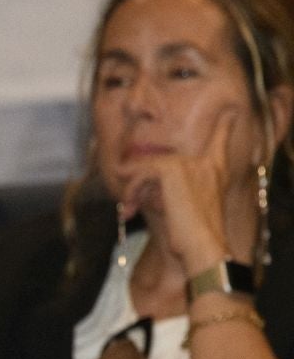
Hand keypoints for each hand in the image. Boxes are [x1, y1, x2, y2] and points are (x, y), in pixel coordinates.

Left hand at [119, 106, 239, 276]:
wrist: (203, 246)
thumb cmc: (192, 236)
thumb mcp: (181, 208)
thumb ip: (166, 191)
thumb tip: (134, 178)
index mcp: (215, 170)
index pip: (221, 141)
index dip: (225, 126)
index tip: (230, 112)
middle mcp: (204, 162)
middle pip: (161, 160)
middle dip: (139, 182)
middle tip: (130, 206)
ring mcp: (189, 164)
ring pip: (147, 166)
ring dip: (132, 189)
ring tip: (129, 210)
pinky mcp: (171, 170)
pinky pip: (140, 173)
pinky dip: (131, 191)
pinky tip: (130, 209)